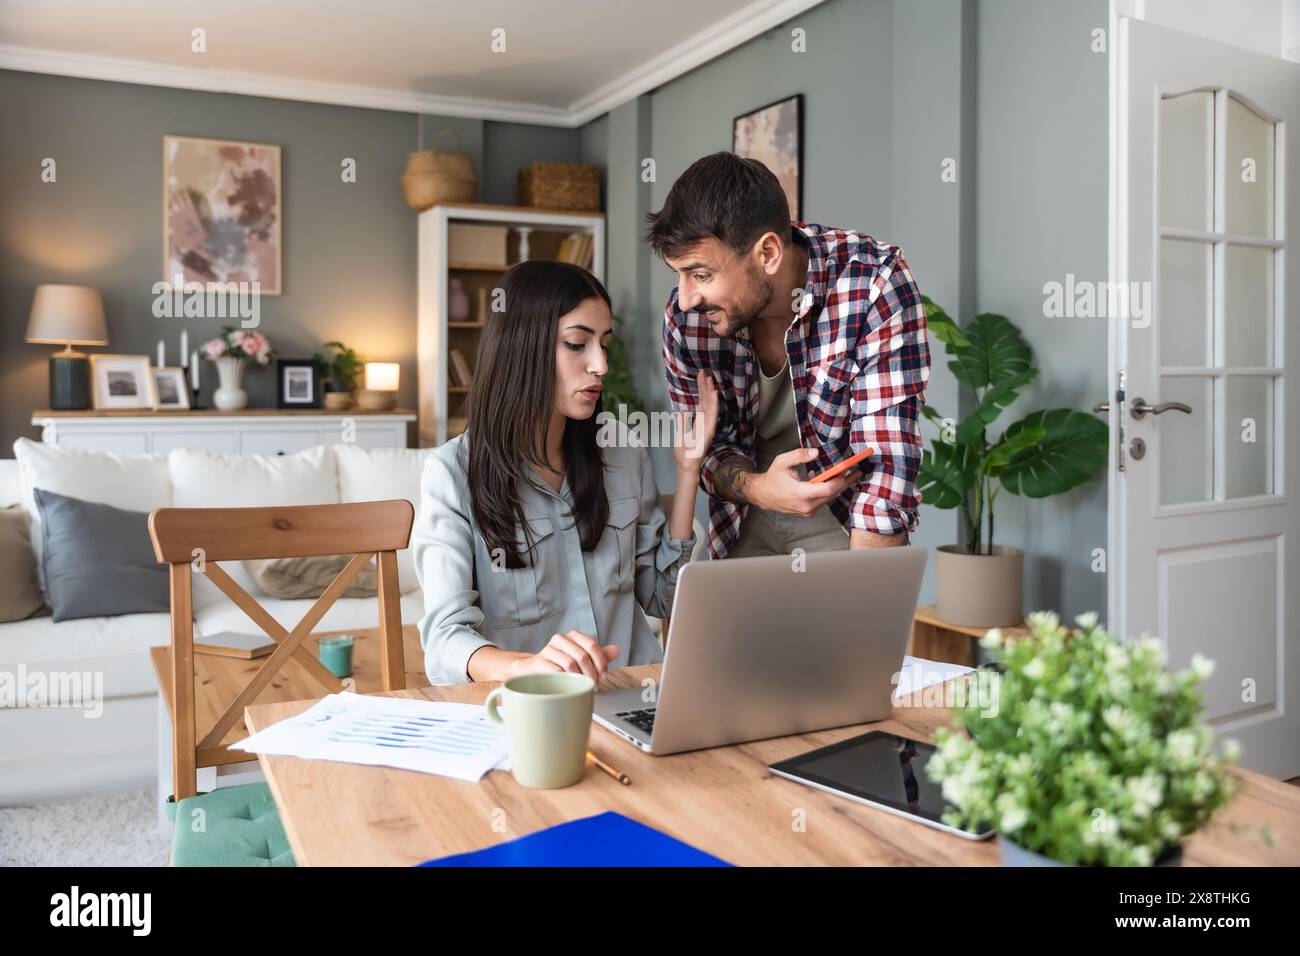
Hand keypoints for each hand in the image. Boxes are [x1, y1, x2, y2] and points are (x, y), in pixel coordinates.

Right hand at [504, 630, 619, 681]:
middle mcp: (560, 639)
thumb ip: (599, 655)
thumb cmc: (560, 664)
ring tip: (582, 686)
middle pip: (582, 656)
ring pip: (570, 663)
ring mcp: (548, 650)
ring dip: (579, 678)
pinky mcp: (538, 662)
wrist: (533, 671)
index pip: (592, 645)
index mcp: (573, 636)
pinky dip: (565, 680)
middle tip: (594, 685)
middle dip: (592, 673)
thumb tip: (617, 650)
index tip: (604, 676)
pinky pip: (556, 671)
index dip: (601, 662)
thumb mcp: (582, 658)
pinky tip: (568, 685)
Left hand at [673, 370, 718, 472]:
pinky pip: (712, 415)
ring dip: (710, 392)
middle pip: (706, 401)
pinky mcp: (709, 431)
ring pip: (711, 405)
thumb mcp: (681, 433)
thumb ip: (682, 422)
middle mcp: (706, 422)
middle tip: (704, 372)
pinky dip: (713, 404)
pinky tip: (714, 394)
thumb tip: (681, 410)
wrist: (686, 465)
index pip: (701, 402)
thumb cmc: (685, 452)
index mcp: (699, 421)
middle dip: (705, 386)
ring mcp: (708, 426)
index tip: (700, 376)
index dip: (701, 389)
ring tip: (710, 379)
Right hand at [752, 447, 859, 517]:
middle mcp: (806, 505)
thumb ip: (800, 455)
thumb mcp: (783, 461)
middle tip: (856, 472)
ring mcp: (807, 511)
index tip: (851, 470)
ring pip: (828, 498)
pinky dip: (826, 491)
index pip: (828, 489)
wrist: (762, 495)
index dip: (841, 479)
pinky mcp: (807, 512)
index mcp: (801, 493)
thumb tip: (816, 452)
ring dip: (836, 486)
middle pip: (832, 494)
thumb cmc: (773, 478)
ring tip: (846, 475)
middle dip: (845, 482)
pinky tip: (826, 480)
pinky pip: (822, 501)